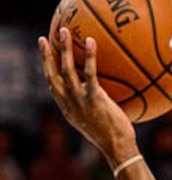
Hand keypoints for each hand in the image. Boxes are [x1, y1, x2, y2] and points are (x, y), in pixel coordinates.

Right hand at [38, 28, 136, 164]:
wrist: (117, 148)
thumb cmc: (113, 138)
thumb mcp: (98, 122)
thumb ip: (94, 107)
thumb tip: (104, 96)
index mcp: (68, 109)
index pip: (53, 86)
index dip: (47, 70)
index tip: (45, 57)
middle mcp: (69, 103)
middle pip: (52, 75)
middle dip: (46, 56)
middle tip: (45, 39)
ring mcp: (79, 100)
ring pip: (66, 69)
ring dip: (64, 48)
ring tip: (64, 30)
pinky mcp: (93, 98)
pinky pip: (90, 72)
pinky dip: (89, 56)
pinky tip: (91, 41)